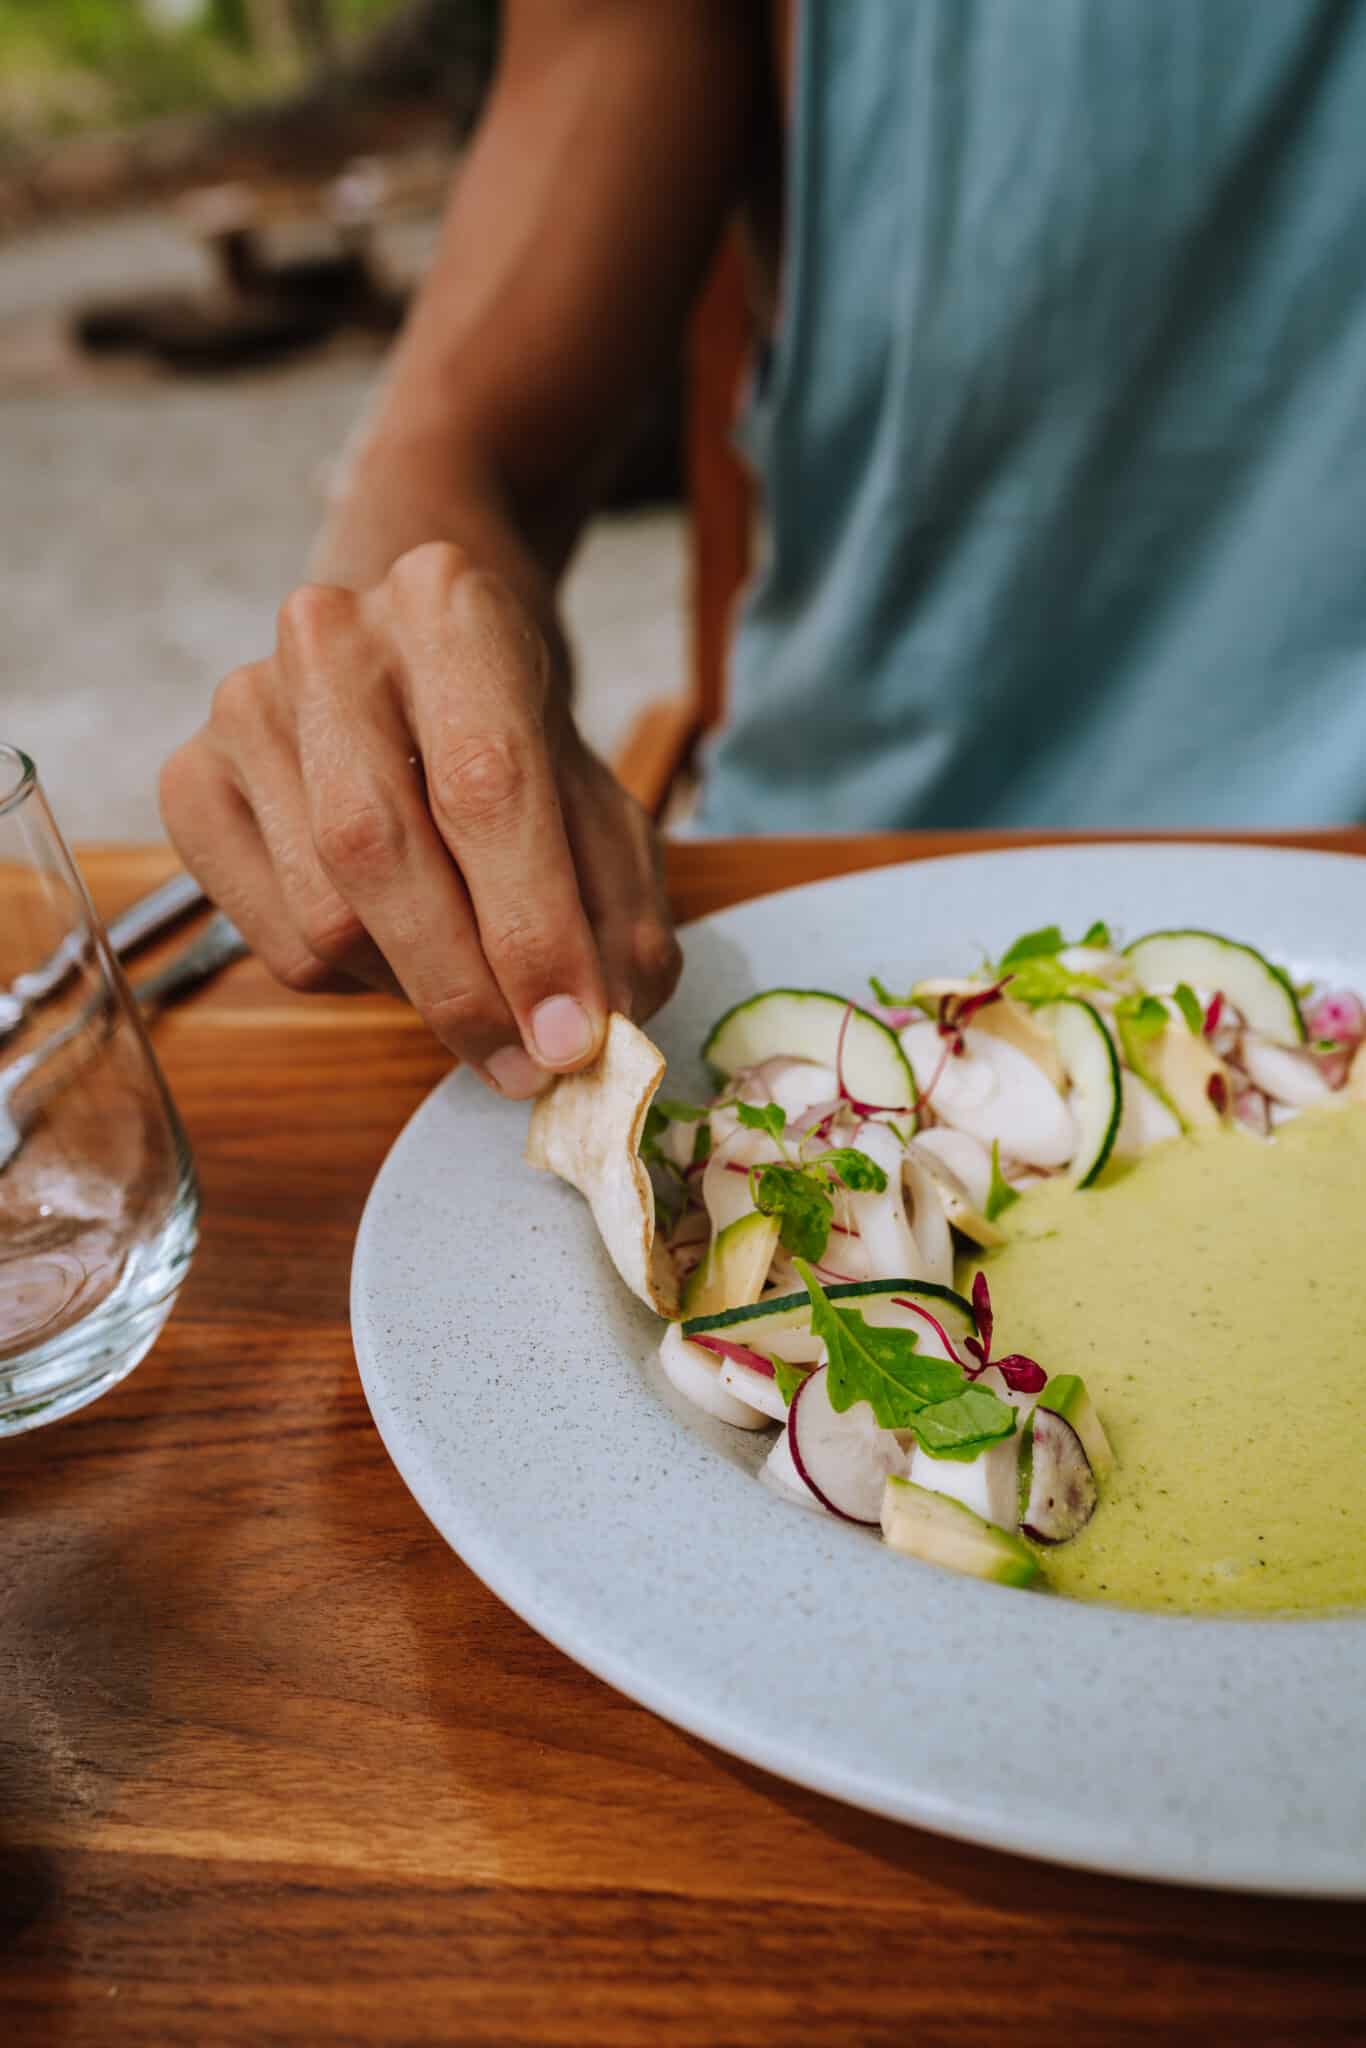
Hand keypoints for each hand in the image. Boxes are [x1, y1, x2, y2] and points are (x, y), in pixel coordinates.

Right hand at [160, 542, 680, 1096]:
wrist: (414, 667)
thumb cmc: (517, 744)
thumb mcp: (601, 809)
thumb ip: (619, 916)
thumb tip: (601, 1032)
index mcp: (448, 610)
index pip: (485, 785)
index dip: (532, 929)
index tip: (574, 1037)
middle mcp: (328, 640)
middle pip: (377, 850)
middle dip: (464, 985)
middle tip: (529, 1065)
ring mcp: (241, 708)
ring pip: (326, 916)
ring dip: (416, 987)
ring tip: (472, 975)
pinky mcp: (189, 785)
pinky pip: (275, 944)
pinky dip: (356, 982)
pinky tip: (396, 941)